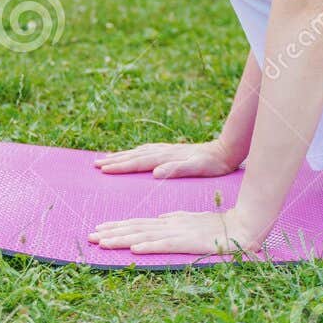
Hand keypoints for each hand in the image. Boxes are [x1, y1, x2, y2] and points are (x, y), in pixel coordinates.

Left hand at [88, 207, 267, 256]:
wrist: (241, 226)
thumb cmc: (217, 226)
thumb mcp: (191, 221)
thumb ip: (174, 220)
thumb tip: (158, 219)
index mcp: (168, 222)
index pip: (137, 224)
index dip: (117, 227)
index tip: (99, 231)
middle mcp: (168, 226)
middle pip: (134, 229)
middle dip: (111, 233)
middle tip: (89, 237)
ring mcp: (177, 233)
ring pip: (143, 235)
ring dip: (121, 239)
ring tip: (102, 242)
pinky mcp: (187, 242)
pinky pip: (164, 245)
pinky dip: (148, 246)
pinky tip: (133, 249)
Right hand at [92, 139, 239, 178]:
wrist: (226, 150)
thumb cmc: (212, 164)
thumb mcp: (197, 168)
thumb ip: (176, 169)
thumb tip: (155, 172)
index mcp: (165, 157)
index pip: (137, 162)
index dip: (119, 166)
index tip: (102, 169)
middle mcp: (163, 151)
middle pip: (133, 155)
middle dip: (114, 160)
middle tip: (95, 164)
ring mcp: (167, 149)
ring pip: (139, 152)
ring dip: (122, 155)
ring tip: (107, 158)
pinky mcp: (172, 151)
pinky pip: (147, 151)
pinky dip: (135, 152)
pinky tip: (134, 154)